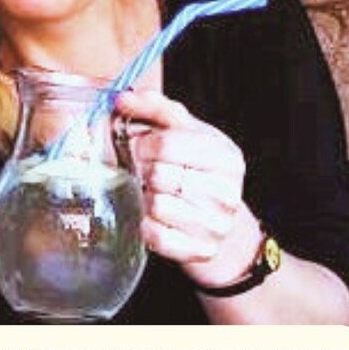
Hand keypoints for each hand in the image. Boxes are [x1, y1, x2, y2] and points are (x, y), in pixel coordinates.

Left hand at [113, 89, 261, 285]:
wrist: (217, 217)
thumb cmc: (196, 166)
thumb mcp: (184, 130)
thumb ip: (154, 107)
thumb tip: (121, 98)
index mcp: (225, 155)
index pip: (167, 144)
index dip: (143, 145)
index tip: (139, 148)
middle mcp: (227, 191)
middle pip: (160, 175)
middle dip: (144, 172)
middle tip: (146, 172)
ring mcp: (216, 224)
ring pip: (157, 205)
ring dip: (146, 198)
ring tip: (155, 193)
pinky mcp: (201, 251)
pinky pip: (157, 236)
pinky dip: (147, 225)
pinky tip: (155, 216)